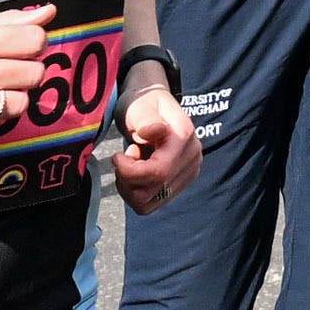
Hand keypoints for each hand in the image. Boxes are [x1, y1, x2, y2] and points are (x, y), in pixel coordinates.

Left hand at [110, 67, 199, 213]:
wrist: (153, 107)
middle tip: (124, 158)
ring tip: (131, 164)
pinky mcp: (179, 185)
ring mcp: (188, 174)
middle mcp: (192, 159)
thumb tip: (151, 132)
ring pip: (148, 203)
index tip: (117, 155)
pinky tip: (136, 173)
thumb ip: (146, 119)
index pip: (158, 172)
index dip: (130, 171)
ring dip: (129, 187)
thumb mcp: (140, 106)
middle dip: (127, 179)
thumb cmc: (143, 104)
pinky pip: (150, 204)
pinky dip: (136, 193)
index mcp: (184, 138)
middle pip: (152, 191)